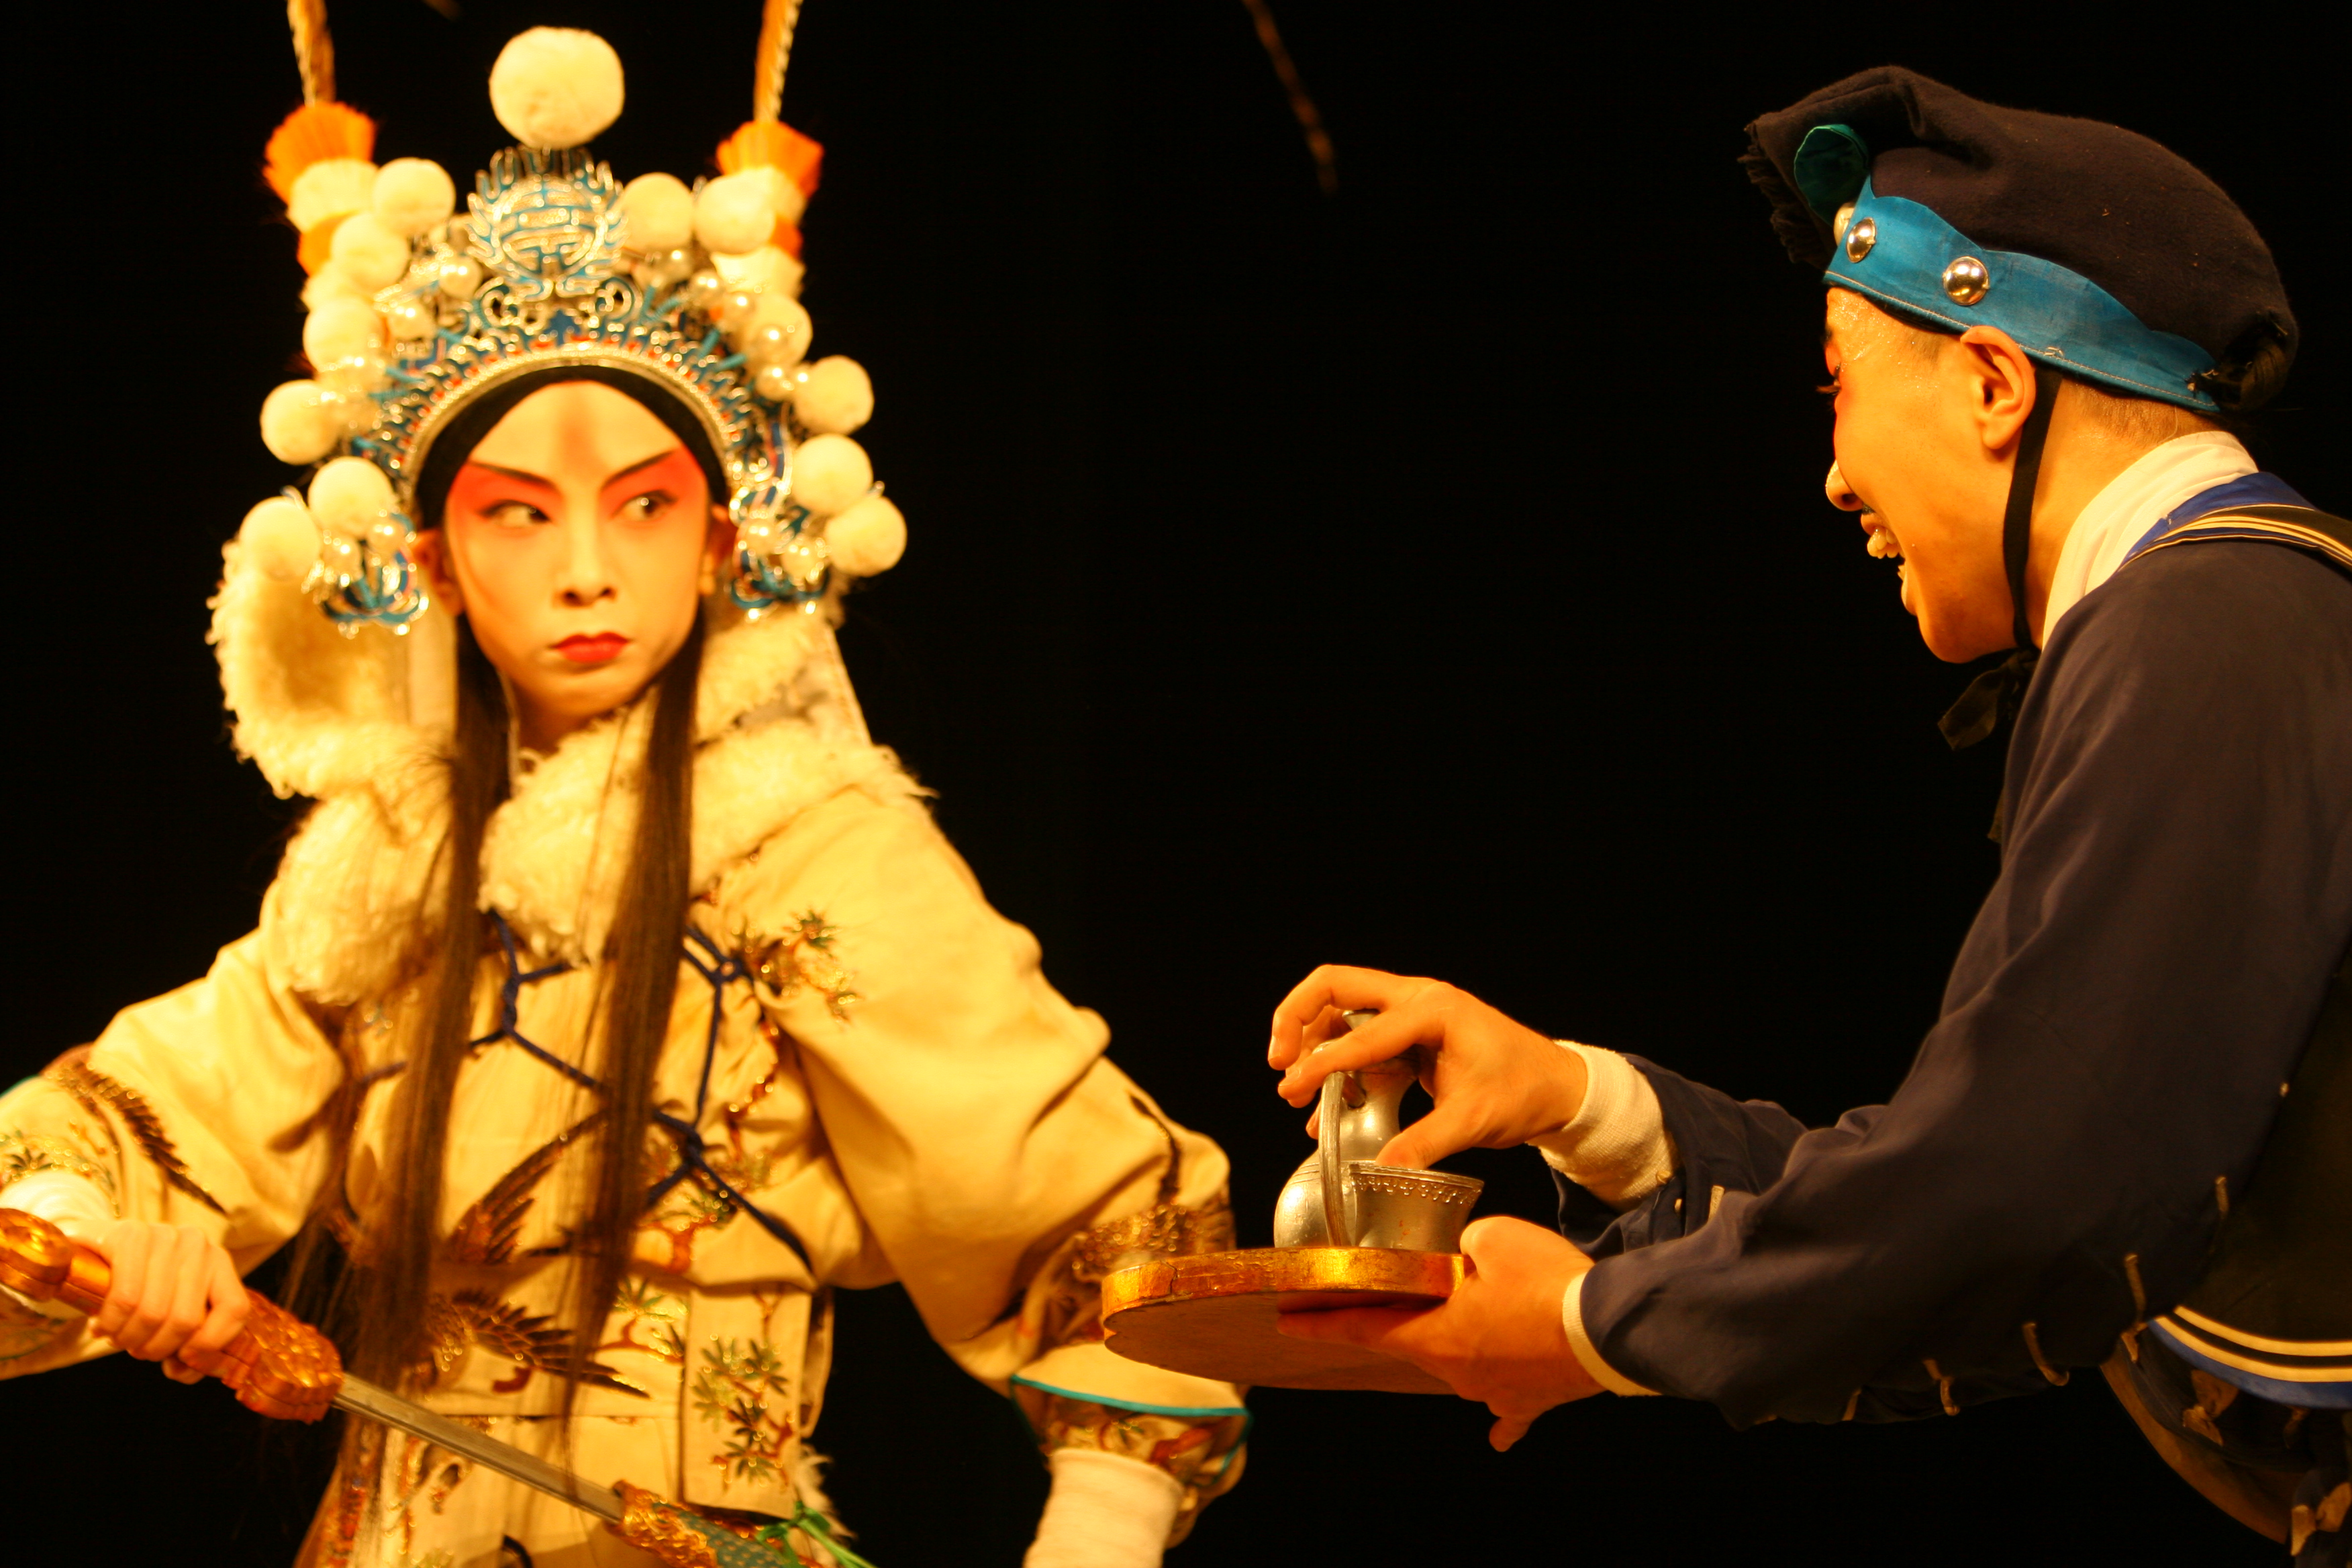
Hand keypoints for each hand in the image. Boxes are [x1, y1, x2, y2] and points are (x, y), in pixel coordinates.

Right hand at [57, 1213, 248, 1382]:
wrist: (90, 1251)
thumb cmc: (136, 1287)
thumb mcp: (168, 1313)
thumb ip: (186, 1344)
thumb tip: (184, 1370)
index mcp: (218, 1262)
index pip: (235, 1309)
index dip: (211, 1345)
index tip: (181, 1359)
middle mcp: (197, 1245)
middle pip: (186, 1320)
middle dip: (155, 1348)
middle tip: (137, 1348)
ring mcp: (166, 1236)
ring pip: (154, 1313)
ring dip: (129, 1339)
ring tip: (117, 1338)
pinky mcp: (130, 1235)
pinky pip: (125, 1298)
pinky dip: (110, 1323)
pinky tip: (101, 1326)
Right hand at [1269, 966, 1587, 1167]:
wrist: (1556, 1087)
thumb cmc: (1524, 1090)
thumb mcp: (1474, 1120)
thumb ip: (1425, 1142)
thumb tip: (1383, 1169)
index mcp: (1433, 1010)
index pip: (1361, 1031)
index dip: (1321, 1062)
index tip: (1293, 1088)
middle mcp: (1417, 1000)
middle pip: (1334, 986)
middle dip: (1297, 1018)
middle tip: (1278, 1062)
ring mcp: (1411, 1013)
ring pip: (1341, 1011)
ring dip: (1312, 1044)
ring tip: (1296, 1092)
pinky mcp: (1409, 1036)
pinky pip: (1359, 1041)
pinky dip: (1337, 1066)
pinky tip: (1326, 1107)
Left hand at [1277, 1216, 1601, 1448]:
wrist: (1608, 1327)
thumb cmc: (1547, 1282)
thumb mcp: (1492, 1237)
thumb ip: (1461, 1245)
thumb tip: (1463, 1257)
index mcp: (1435, 1335)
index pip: (1364, 1326)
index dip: (1322, 1323)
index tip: (1288, 1323)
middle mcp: (1455, 1371)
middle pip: (1416, 1340)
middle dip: (1411, 1314)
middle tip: (1414, 1289)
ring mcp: (1491, 1391)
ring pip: (1461, 1361)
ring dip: (1464, 1335)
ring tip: (1486, 1308)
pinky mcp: (1528, 1399)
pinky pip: (1506, 1406)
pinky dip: (1501, 1405)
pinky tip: (1498, 1434)